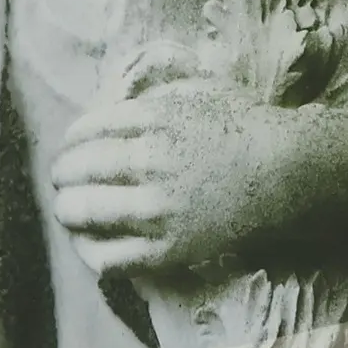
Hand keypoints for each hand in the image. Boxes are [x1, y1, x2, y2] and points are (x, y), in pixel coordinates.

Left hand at [52, 79, 303, 278]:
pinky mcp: (167, 248)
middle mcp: (148, 162)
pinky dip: (90, 250)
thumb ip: (155, 91)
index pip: (86, 130)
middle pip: (77, 169)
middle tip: (61, 179)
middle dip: (61, 174)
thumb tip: (115, 99)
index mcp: (152, 120)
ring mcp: (156, 208)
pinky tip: (88, 245)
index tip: (70, 148)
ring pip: (85, 212)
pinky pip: (111, 256)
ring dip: (66, 210)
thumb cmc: (245, 126)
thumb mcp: (198, 90)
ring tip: (66, 210)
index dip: (70, 141)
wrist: (285, 172)